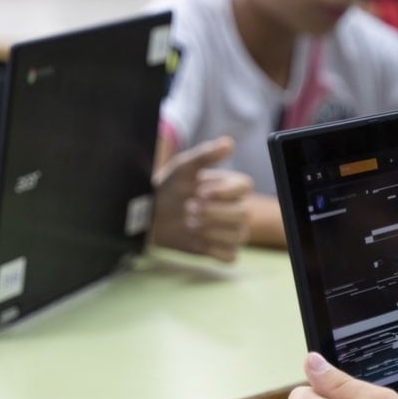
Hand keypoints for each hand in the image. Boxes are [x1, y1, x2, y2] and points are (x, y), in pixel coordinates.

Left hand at [151, 136, 251, 262]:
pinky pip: (230, 256)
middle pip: (244, 213)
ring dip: (212, 231)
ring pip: (240, 235)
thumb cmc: (169, 188)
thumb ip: (205, 155)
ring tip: (189, 225)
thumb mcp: (183, 168)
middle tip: (189, 208)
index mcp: (230, 186)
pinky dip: (215, 250)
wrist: (152, 215)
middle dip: (214, 212)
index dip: (224, 191)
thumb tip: (230, 143)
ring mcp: (230, 231)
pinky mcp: (221, 250)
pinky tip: (197, 241)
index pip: (245, 186)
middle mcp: (236, 208)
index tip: (199, 191)